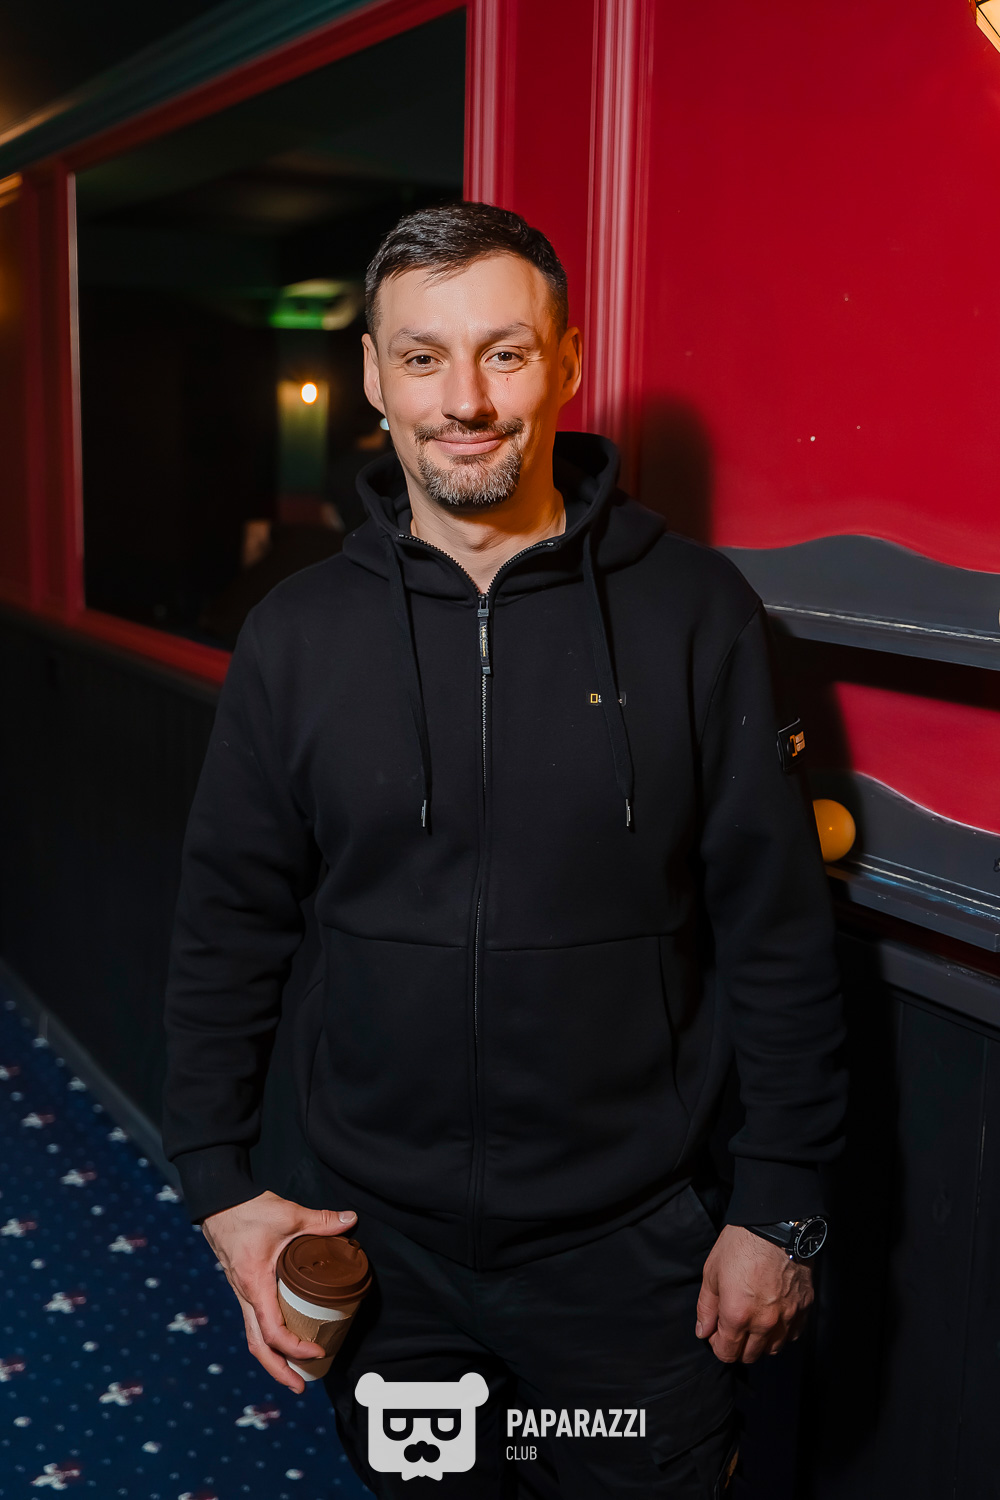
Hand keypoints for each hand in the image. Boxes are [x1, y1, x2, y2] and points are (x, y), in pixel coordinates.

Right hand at [202, 1189, 356, 1393]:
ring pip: (253, 1337)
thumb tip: (351, 1220)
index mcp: (255, 1284)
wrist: (220, 1202)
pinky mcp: (244, 1287)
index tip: (319, 1351)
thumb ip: (321, 1220)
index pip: (272, 1330)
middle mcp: (245, 1295)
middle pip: (258, 1345)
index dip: (295, 1347)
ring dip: (271, 1359)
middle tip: (300, 1388)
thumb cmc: (249, 1210)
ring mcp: (242, 1293)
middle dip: (278, 1370)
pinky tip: (283, 1341)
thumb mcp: (288, 1215)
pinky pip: (253, 1322)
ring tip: (293, 1374)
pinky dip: (267, 1339)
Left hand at [695, 1225, 813, 1363]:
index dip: (717, 1345)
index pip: (727, 1353)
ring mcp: (788, 1317)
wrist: (776, 1225)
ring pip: (773, 1349)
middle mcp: (765, 1323)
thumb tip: (703, 1332)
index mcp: (737, 1315)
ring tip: (754, 1322)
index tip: (716, 1331)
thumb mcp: (712, 1272)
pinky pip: (793, 1334)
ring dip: (761, 1342)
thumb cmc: (740, 1245)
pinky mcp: (804, 1308)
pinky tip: (775, 1317)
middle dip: (738, 1346)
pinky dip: (783, 1332)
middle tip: (734, 1325)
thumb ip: (706, 1308)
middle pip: (750, 1355)